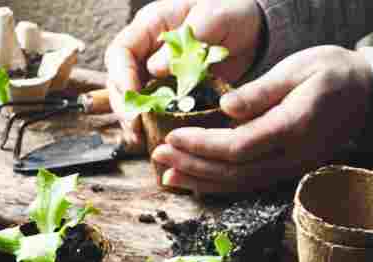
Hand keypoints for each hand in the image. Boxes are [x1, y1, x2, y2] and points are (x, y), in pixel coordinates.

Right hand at [105, 0, 263, 150]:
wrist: (253, 30)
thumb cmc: (231, 12)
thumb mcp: (213, 17)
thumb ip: (185, 41)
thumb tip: (155, 69)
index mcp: (149, 26)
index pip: (120, 52)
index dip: (121, 77)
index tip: (133, 98)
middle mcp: (145, 50)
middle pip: (119, 80)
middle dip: (124, 106)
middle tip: (135, 128)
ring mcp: (154, 72)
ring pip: (131, 98)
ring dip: (133, 120)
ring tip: (140, 139)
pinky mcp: (167, 91)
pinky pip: (151, 109)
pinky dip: (151, 125)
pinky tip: (153, 138)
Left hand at [154, 46, 372, 193]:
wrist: (365, 95)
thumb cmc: (331, 74)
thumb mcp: (298, 69)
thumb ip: (261, 92)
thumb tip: (225, 109)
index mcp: (294, 128)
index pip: (239, 147)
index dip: (202, 146)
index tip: (173, 137)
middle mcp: (291, 157)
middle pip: (233, 172)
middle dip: (191, 166)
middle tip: (158, 156)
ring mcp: (289, 169)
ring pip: (237, 184)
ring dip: (198, 180)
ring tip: (165, 174)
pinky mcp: (283, 171)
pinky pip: (245, 183)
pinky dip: (215, 183)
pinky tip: (190, 180)